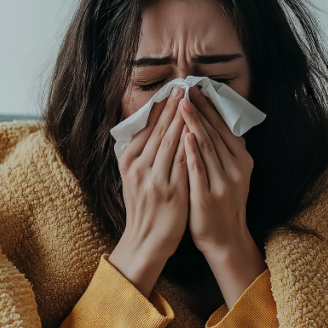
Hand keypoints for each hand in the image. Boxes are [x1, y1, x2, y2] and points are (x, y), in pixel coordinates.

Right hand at [109, 87, 189, 296]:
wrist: (146, 240)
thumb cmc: (144, 206)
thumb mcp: (133, 176)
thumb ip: (141, 153)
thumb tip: (151, 125)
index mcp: (128, 161)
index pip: (146, 127)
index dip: (160, 108)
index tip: (172, 90)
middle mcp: (138, 168)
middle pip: (160, 131)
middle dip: (174, 107)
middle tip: (184, 87)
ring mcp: (155, 179)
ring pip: (173, 142)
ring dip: (184, 119)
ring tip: (193, 101)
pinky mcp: (171, 191)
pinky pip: (184, 162)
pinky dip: (191, 144)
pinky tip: (199, 130)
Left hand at [180, 86, 265, 307]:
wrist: (224, 239)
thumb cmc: (221, 203)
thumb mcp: (229, 174)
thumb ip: (222, 151)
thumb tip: (211, 122)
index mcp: (241, 160)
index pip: (224, 127)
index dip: (209, 107)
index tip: (196, 88)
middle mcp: (236, 168)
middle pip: (215, 132)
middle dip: (199, 109)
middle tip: (185, 88)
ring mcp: (223, 182)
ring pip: (207, 147)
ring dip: (194, 123)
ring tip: (181, 104)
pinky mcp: (208, 196)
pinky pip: (198, 169)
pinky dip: (192, 151)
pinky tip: (184, 136)